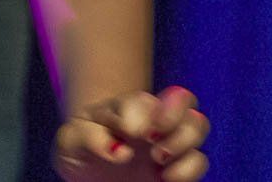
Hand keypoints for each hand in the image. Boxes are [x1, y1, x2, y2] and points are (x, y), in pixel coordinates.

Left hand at [54, 87, 208, 179]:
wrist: (91, 171)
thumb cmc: (82, 147)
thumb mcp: (72, 139)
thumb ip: (88, 137)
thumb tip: (118, 151)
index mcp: (127, 107)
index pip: (142, 100)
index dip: (139, 115)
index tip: (129, 133)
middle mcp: (154, 119)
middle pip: (184, 99)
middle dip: (172, 117)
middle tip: (151, 140)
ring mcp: (170, 140)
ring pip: (198, 124)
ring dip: (183, 140)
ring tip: (158, 159)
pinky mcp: (179, 165)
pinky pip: (199, 160)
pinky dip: (189, 169)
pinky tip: (166, 178)